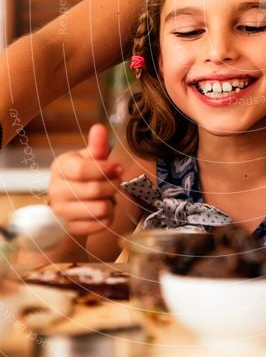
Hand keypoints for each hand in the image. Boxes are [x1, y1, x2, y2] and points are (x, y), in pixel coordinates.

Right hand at [48, 124, 122, 238]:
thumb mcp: (90, 159)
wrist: (70, 206)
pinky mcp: (71, 229)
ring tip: (109, 197)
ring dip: (112, 202)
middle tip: (117, 182)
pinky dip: (109, 217)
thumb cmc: (82, 177)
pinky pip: (101, 225)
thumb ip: (97, 146)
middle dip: (113, 185)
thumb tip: (99, 128)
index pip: (82, 169)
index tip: (118, 168)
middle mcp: (56, 190)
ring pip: (100, 209)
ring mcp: (61, 212)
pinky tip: (104, 210)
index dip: (105, 169)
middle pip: (94, 190)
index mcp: (60, 167)